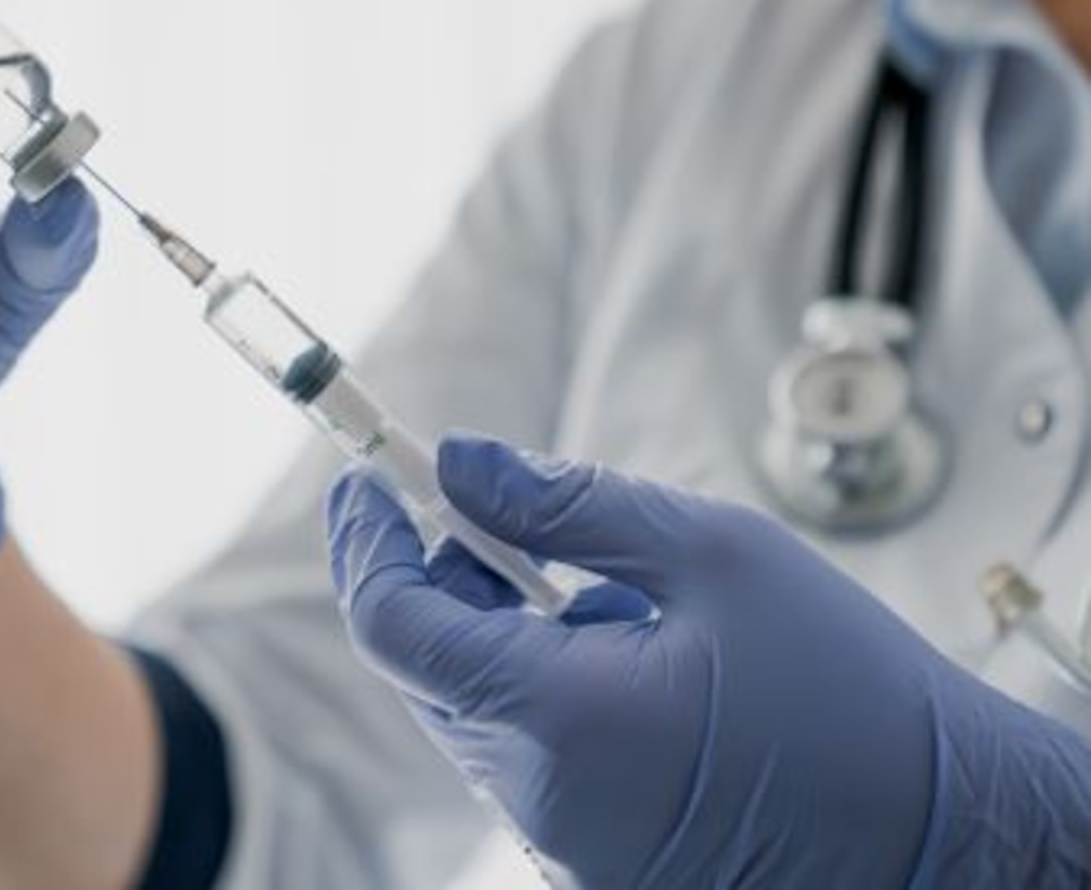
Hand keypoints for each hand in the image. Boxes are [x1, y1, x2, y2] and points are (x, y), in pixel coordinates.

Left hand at [328, 434, 1090, 886]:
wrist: (949, 836)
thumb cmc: (851, 690)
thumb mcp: (715, 554)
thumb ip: (566, 501)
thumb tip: (459, 460)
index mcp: (564, 720)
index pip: (395, 626)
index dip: (364, 544)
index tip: (362, 477)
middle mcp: (543, 801)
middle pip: (426, 666)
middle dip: (437, 573)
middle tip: (486, 505)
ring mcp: (563, 846)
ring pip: (472, 709)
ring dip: (498, 629)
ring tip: (611, 597)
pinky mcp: (592, 861)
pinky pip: (522, 755)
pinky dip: (537, 686)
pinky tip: (632, 659)